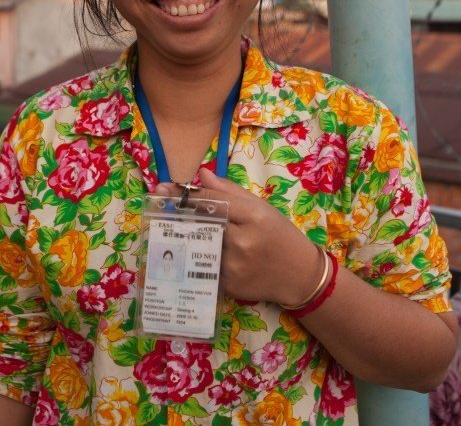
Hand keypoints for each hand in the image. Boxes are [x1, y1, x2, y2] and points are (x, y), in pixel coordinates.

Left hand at [162, 168, 325, 306]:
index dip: (186, 195)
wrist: (300, 274)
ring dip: (191, 238)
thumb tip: (203, 175)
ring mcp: (235, 266)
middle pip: (200, 224)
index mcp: (253, 216)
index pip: (213, 202)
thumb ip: (231, 192)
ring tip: (178, 231)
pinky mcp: (229, 285)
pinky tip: (207, 256)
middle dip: (178, 214)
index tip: (164, 188)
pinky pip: (207, 267)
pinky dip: (204, 260)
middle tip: (160, 206)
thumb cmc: (280, 235)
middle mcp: (242, 241)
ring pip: (200, 246)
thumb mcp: (262, 208)